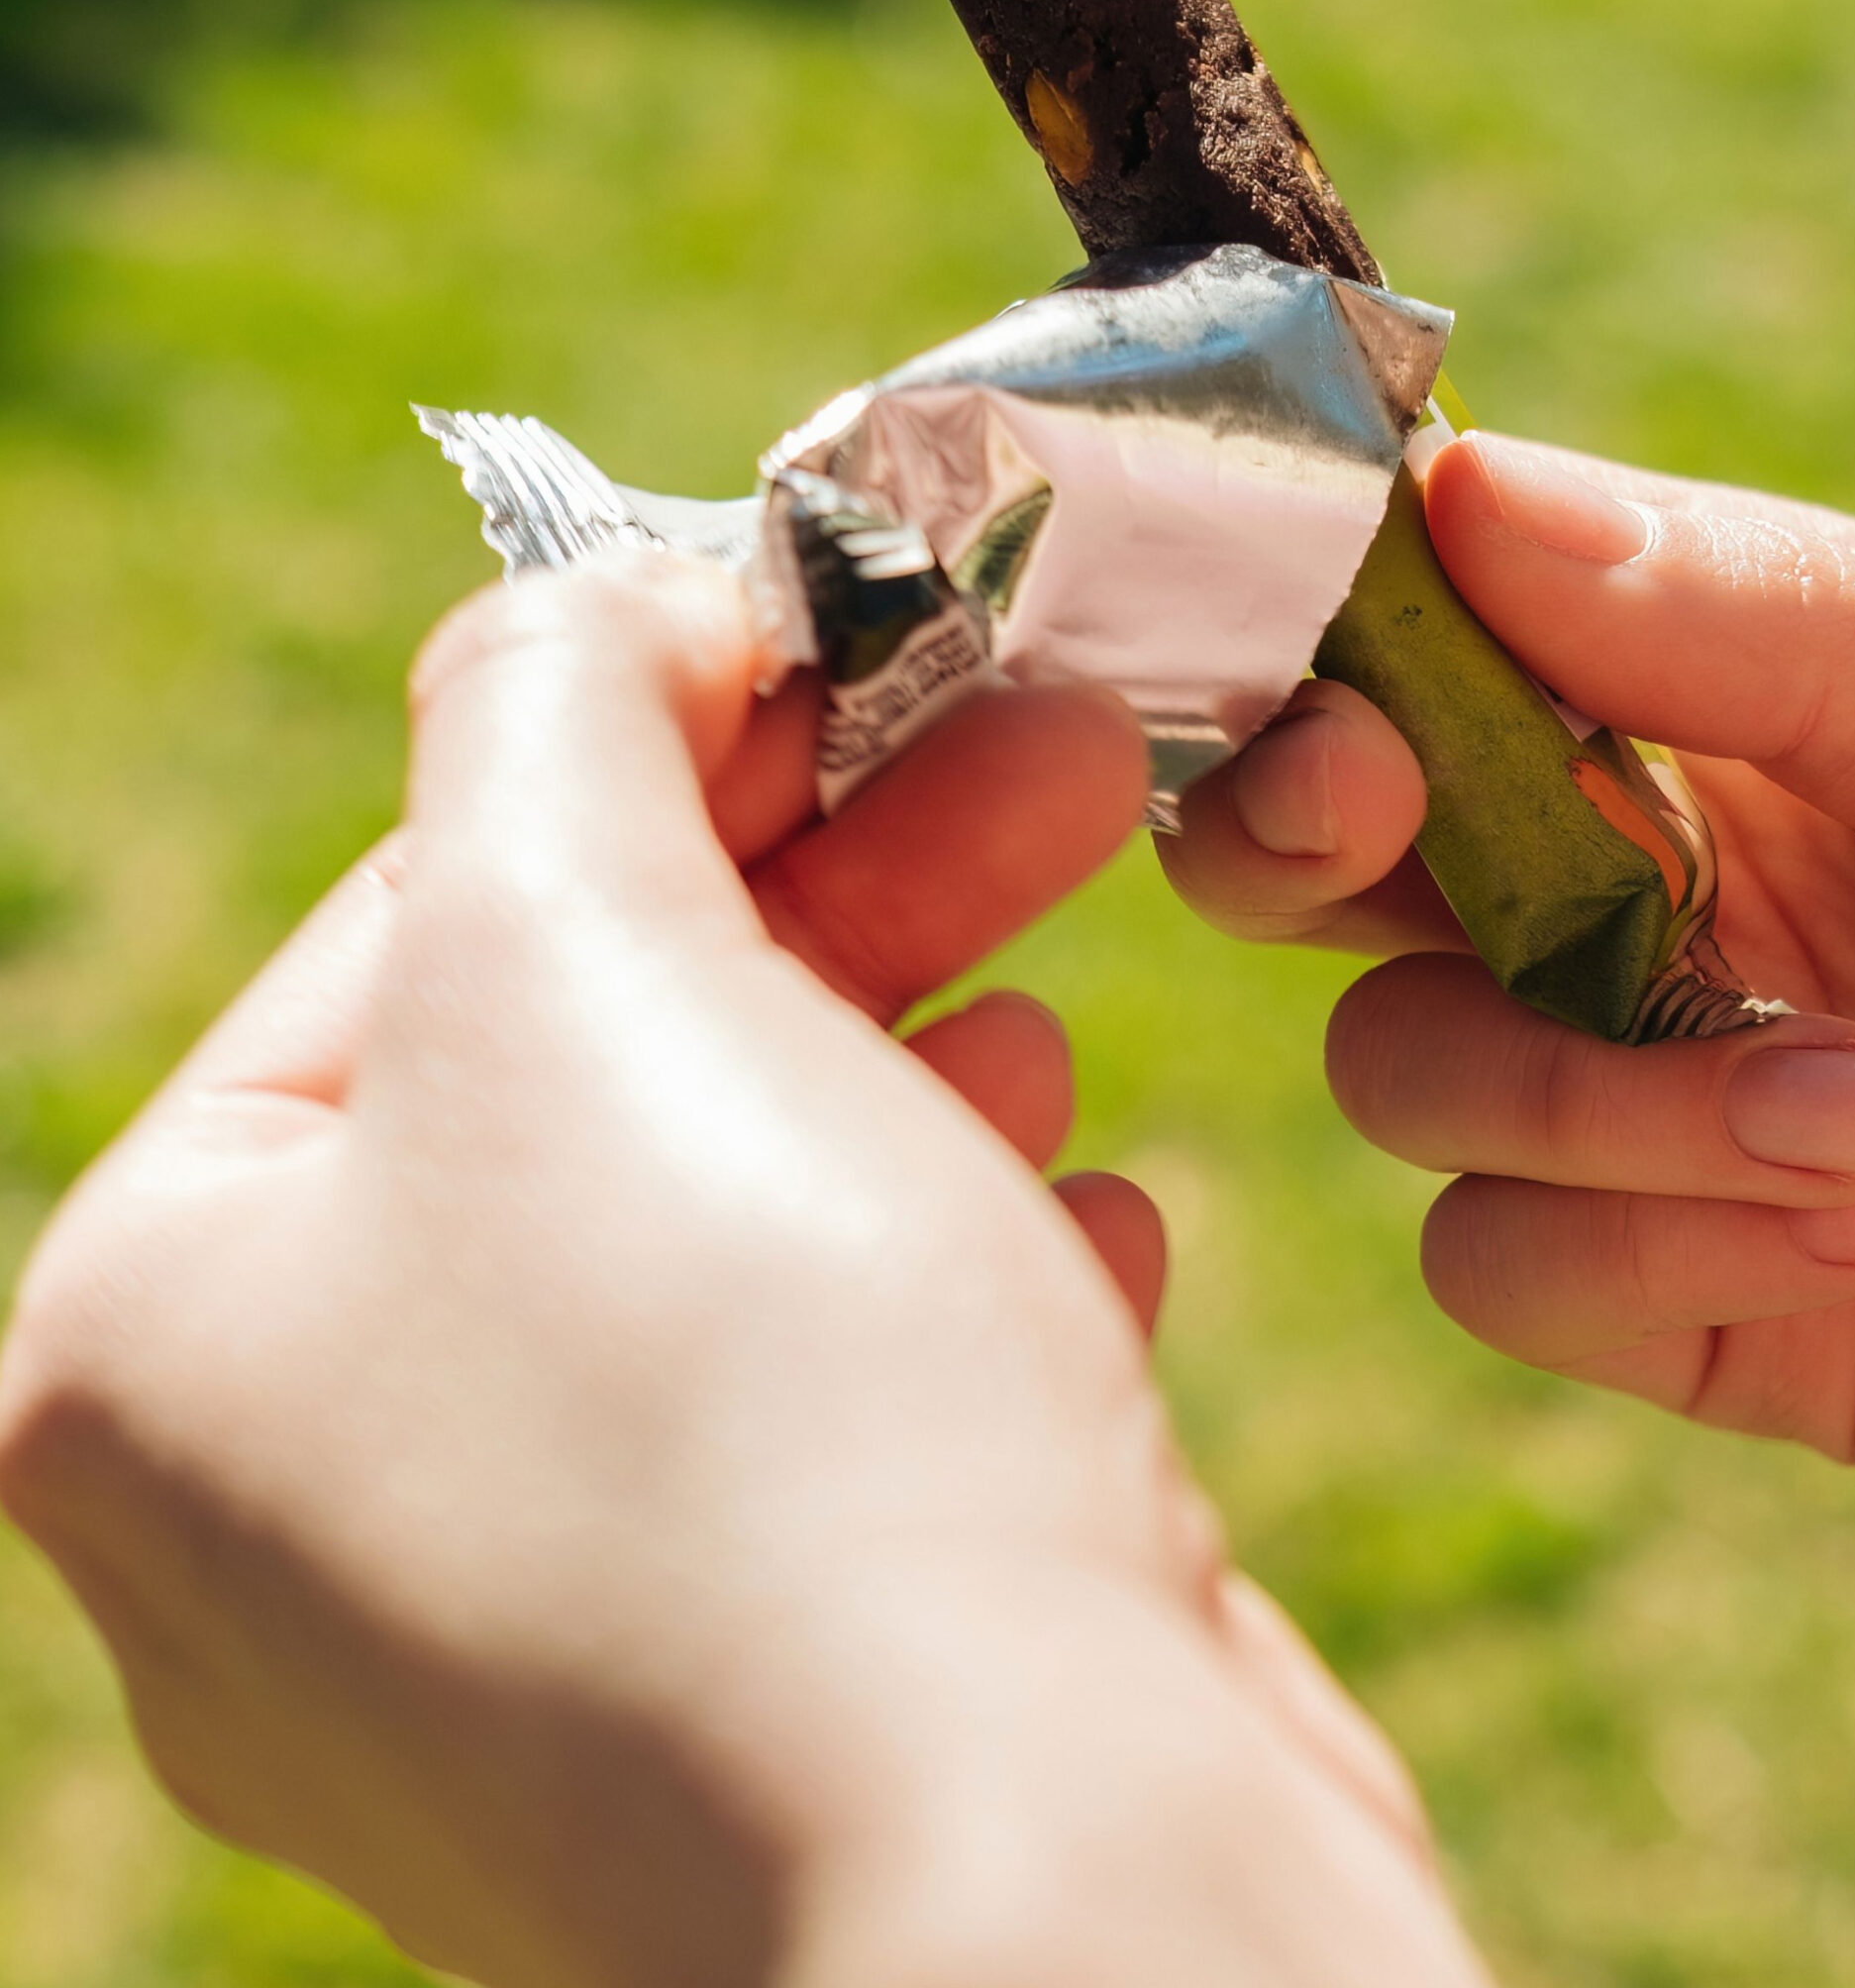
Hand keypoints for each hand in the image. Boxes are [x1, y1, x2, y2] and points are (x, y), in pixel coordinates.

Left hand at [0, 557, 1488, 1987]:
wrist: (1040, 1905)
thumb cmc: (763, 1421)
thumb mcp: (586, 964)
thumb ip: (555, 723)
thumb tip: (605, 609)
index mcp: (163, 1338)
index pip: (406, 921)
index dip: (654, 741)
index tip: (859, 639)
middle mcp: (310, 1510)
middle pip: (588, 1064)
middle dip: (841, 880)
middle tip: (1049, 750)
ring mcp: (539, 1631)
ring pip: (730, 1221)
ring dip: (910, 1053)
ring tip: (1064, 985)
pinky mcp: (760, 1689)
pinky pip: (834, 1402)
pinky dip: (952, 1265)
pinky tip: (1080, 1220)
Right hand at [1165, 433, 1854, 1600]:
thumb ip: (1769, 618)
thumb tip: (1460, 489)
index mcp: (1726, 715)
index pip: (1437, 641)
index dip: (1324, 638)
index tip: (1335, 666)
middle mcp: (1654, 898)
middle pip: (1331, 857)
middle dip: (1303, 835)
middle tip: (1377, 824)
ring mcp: (1660, 1108)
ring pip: (1408, 1073)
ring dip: (1588, 1100)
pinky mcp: (1700, 1307)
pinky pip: (1516, 1270)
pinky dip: (1644, 1248)